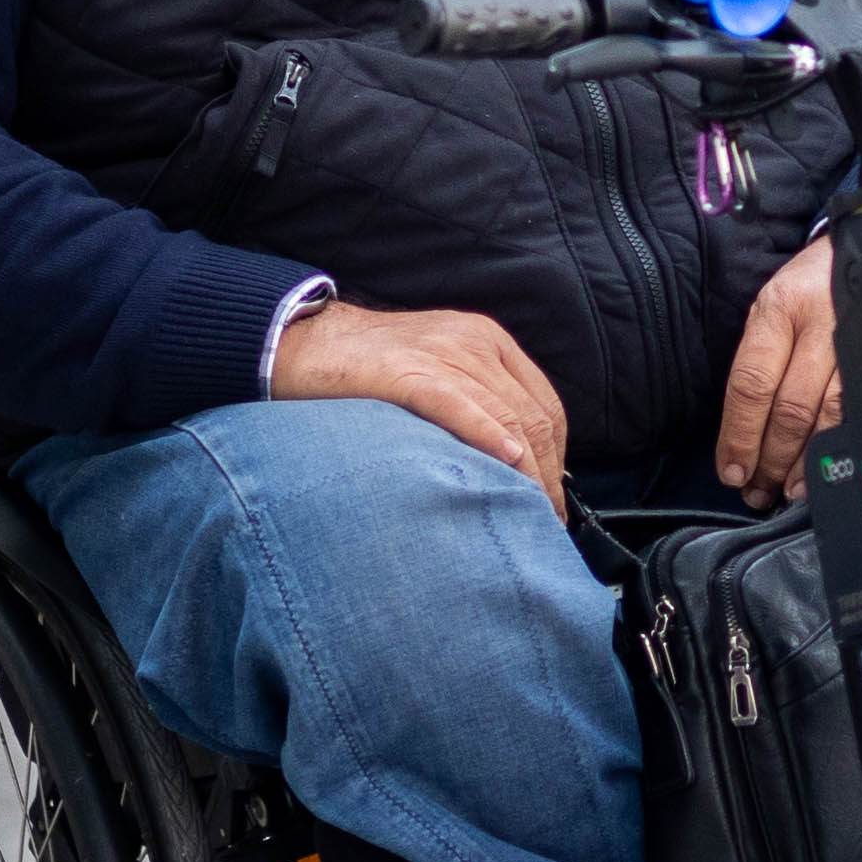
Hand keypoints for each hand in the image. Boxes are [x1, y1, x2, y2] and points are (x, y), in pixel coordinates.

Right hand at [272, 297, 571, 511]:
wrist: (304, 341)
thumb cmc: (369, 369)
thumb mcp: (438, 370)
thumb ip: (475, 400)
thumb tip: (511, 461)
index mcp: (487, 341)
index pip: (545, 405)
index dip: (558, 456)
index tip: (555, 497)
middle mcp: (474, 343)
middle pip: (534, 416)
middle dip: (549, 474)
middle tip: (548, 520)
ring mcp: (442, 355)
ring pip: (507, 416)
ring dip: (528, 473)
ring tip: (531, 514)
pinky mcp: (406, 372)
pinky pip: (459, 404)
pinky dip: (488, 433)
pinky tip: (506, 461)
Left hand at [716, 234, 844, 506]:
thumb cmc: (809, 286)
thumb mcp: (773, 306)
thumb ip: (761, 361)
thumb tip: (744, 433)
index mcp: (779, 309)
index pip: (751, 384)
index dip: (739, 435)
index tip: (731, 472)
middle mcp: (819, 324)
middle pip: (790, 408)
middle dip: (770, 459)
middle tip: (756, 492)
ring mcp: (859, 341)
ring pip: (828, 418)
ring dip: (805, 464)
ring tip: (786, 491)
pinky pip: (861, 413)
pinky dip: (841, 450)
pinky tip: (826, 471)